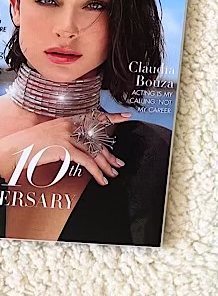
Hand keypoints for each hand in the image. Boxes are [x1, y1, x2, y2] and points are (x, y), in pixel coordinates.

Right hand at [0, 111, 131, 186]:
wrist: (13, 149)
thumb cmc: (29, 145)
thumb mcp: (50, 134)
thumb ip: (67, 136)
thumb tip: (81, 146)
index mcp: (67, 119)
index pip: (94, 117)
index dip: (112, 117)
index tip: (125, 117)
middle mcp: (69, 125)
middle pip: (97, 139)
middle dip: (109, 154)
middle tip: (118, 163)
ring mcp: (67, 135)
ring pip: (94, 151)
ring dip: (105, 165)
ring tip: (111, 174)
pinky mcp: (64, 148)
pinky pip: (87, 162)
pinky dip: (96, 172)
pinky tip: (100, 179)